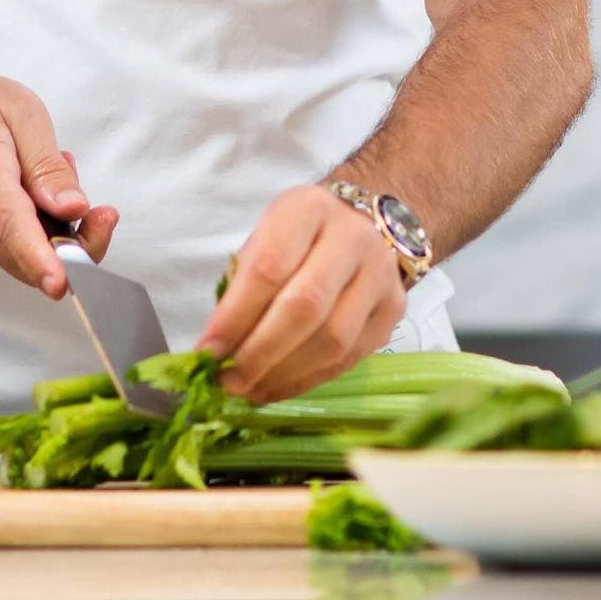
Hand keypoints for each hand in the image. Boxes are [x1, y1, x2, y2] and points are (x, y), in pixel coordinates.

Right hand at [0, 73, 118, 297]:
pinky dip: (33, 233)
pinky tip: (28, 197)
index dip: (39, 258)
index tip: (59, 281)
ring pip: (25, 258)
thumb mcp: (22, 113)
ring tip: (44, 180)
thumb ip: (48, 166)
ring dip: (52, 231)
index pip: (10, 224)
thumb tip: (72, 208)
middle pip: (27, 255)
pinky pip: (11, 252)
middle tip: (100, 211)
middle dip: (75, 243)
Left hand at [196, 185, 406, 403]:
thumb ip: (241, 286)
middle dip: (261, 353)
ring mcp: (381, 276)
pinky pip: (350, 357)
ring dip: (285, 374)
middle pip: (305, 308)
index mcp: (308, 210)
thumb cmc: (297, 236)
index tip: (207, 352)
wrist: (362, 224)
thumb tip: (216, 350)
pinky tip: (278, 387)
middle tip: (229, 381)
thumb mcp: (263, 240)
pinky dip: (308, 379)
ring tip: (250, 389)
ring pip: (333, 340)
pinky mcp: (393, 310)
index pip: (268, 270)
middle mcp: (353, 238)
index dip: (234, 317)